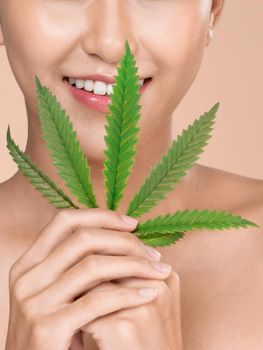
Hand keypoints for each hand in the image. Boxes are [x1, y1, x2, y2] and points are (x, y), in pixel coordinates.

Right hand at [5, 208, 170, 349]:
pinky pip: (96, 301)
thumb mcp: (57, 291)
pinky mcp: (48, 328)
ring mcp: (34, 303)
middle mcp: (27, 278)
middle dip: (124, 241)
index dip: (101, 216)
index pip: (64, 221)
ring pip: (93, 266)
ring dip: (133, 265)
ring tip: (157, 270)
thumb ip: (76, 264)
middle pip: (83, 239)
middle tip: (152, 252)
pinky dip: (127, 294)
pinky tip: (148, 294)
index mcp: (29, 263)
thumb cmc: (56, 329)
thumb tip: (119, 234)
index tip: (132, 224)